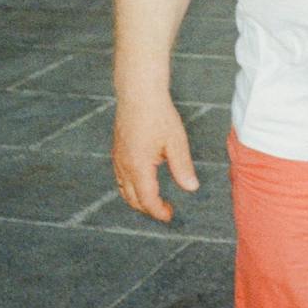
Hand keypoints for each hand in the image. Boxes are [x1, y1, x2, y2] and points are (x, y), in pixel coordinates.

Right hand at [111, 92, 199, 222]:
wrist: (138, 92)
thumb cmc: (158, 114)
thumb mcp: (176, 142)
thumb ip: (182, 167)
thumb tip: (191, 187)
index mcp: (138, 167)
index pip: (147, 200)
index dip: (158, 211)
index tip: (170, 215)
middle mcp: (124, 166)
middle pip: (132, 199)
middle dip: (148, 208)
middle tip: (165, 209)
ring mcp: (117, 158)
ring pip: (123, 189)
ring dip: (138, 199)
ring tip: (154, 199)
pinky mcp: (117, 150)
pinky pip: (120, 177)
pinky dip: (130, 186)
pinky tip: (142, 180)